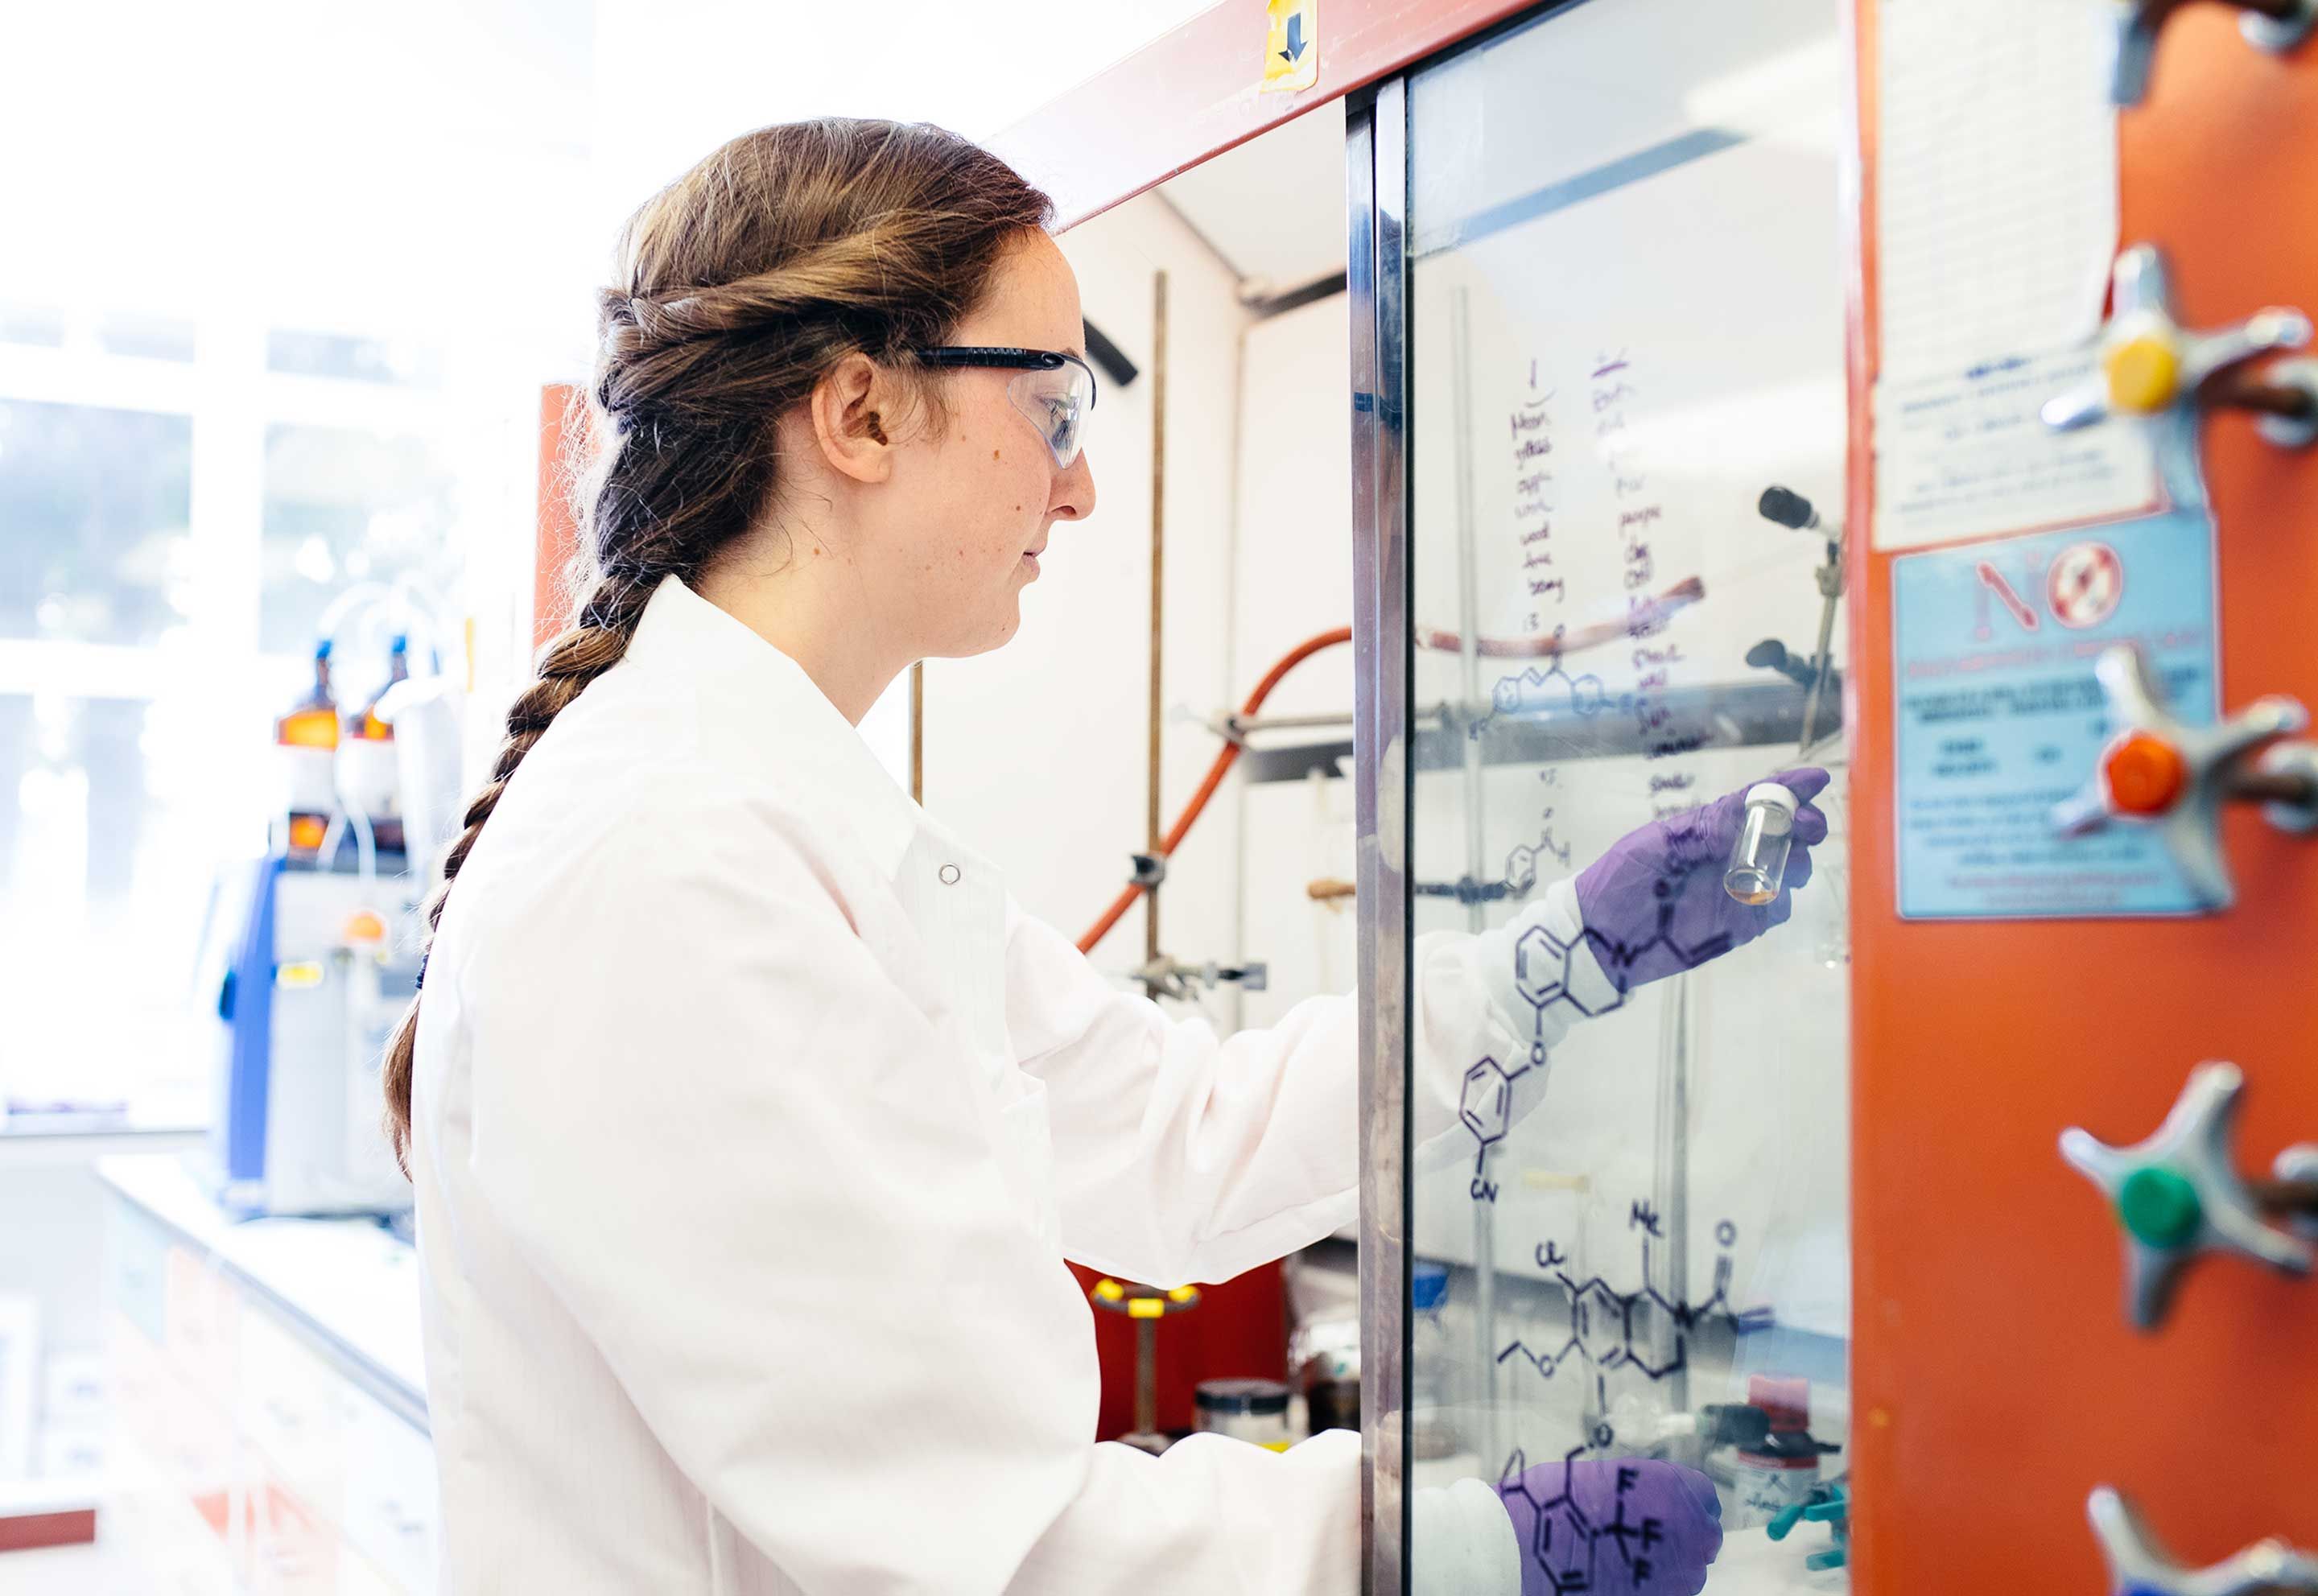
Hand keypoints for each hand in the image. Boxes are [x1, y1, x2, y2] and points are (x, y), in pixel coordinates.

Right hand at [1498, 1455, 1722, 1595]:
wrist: (1530, 1550)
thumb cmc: (1557, 1503)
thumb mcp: (1604, 1476)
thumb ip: (1641, 1488)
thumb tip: (1650, 1501)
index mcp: (1675, 1489)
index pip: (1704, 1495)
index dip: (1684, 1499)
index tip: (1667, 1504)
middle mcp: (1687, 1532)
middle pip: (1704, 1533)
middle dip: (1684, 1532)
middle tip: (1651, 1533)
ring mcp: (1677, 1575)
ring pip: (1691, 1569)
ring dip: (1672, 1562)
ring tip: (1631, 1556)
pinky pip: (1669, 1591)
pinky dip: (1655, 1584)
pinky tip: (1623, 1575)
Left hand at [1572, 769, 1829, 991]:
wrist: (1600, 936)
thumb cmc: (1621, 879)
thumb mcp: (1657, 844)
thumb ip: (1705, 829)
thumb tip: (1750, 813)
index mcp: (1708, 828)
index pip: (1755, 801)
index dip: (1787, 788)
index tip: (1816, 779)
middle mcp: (1729, 855)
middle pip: (1781, 833)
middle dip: (1803, 825)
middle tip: (1810, 828)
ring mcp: (1737, 890)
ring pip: (1787, 870)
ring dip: (1797, 862)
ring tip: (1792, 864)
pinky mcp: (1740, 925)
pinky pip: (1777, 910)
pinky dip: (1784, 902)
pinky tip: (1777, 898)